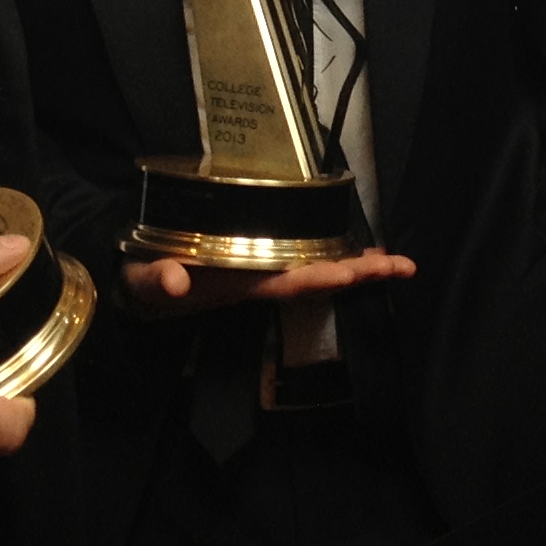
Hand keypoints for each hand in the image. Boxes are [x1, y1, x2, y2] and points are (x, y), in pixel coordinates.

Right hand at [122, 247, 414, 319]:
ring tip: (395, 262)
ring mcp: (263, 274)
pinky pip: (306, 263)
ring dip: (357, 269)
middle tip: (403, 267)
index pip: (286, 282)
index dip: (319, 278)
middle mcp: (259, 281)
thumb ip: (156, 280)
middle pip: (317, 279)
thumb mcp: (146, 281)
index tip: (353, 274)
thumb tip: (173, 281)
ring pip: (317, 272)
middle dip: (359, 275)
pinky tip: (358, 256)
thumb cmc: (146, 282)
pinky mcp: (261, 265)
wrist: (143, 288)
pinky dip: (335, 259)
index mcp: (239, 283)